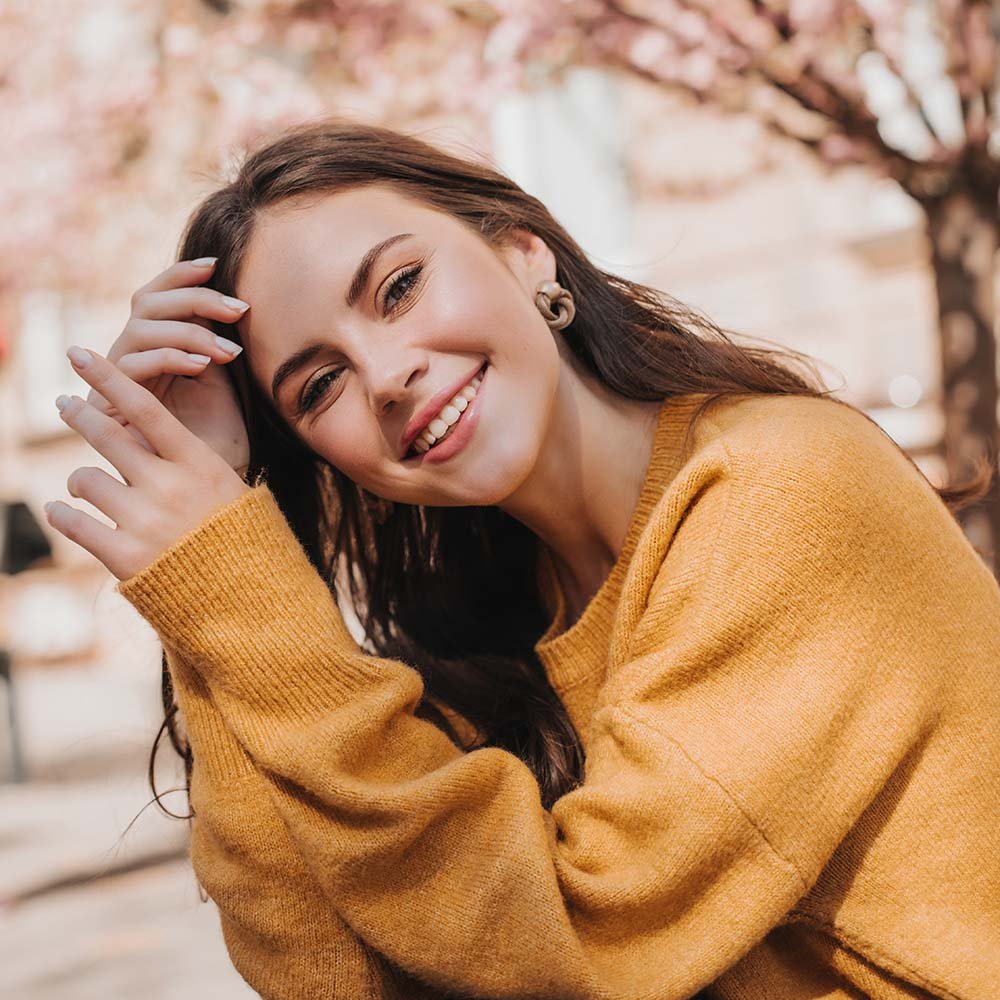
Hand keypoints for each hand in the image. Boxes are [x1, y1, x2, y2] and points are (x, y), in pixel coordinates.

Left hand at [45, 346, 249, 581]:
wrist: (250, 599)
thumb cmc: (241, 538)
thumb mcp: (226, 488)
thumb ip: (185, 462)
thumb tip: (144, 433)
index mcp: (200, 465)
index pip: (146, 408)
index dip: (109, 376)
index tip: (80, 353)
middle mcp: (169, 487)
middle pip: (107, 435)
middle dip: (79, 413)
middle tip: (64, 402)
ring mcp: (144, 522)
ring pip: (85, 479)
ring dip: (82, 482)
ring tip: (87, 488)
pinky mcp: (124, 557)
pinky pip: (74, 522)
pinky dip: (64, 514)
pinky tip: (63, 511)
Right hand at [90, 258, 250, 472]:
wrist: (207, 494)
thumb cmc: (219, 441)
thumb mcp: (223, 384)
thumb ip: (217, 346)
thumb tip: (231, 303)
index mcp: (155, 347)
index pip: (156, 295)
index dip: (180, 275)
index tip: (215, 265)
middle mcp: (131, 357)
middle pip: (146, 303)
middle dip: (194, 299)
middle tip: (237, 308)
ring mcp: (117, 380)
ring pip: (140, 330)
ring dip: (188, 332)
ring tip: (228, 351)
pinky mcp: (110, 406)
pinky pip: (134, 366)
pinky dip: (170, 357)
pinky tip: (203, 365)